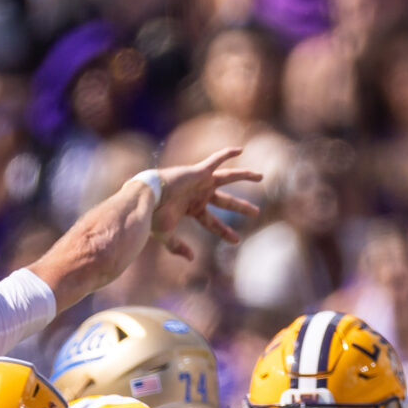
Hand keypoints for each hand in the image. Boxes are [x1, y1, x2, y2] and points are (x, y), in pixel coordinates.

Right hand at [142, 146, 261, 262]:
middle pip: (225, 201)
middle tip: (256, 212)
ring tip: (261, 176)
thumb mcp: (166, 235)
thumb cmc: (153, 216)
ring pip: (227, 178)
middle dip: (241, 206)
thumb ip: (177, 247)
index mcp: (191, 209)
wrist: (146, 198)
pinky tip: (240, 149)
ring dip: (244, 176)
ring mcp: (199, 182)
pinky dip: (226, 153)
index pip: (213, 223)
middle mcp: (198, 195)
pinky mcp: (199, 171)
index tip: (236, 241)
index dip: (224, 232)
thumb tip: (192, 258)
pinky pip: (215, 160)